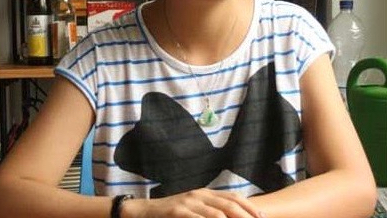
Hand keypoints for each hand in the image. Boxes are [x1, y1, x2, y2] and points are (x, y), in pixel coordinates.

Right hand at [123, 188, 265, 217]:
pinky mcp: (178, 212)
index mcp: (205, 193)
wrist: (146, 211)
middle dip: (246, 215)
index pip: (232, 197)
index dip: (249, 206)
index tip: (262, 217)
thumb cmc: (173, 213)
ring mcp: (189, 203)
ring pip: (217, 213)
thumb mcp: (194, 208)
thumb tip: (231, 215)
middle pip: (229, 204)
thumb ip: (211, 209)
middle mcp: (200, 195)